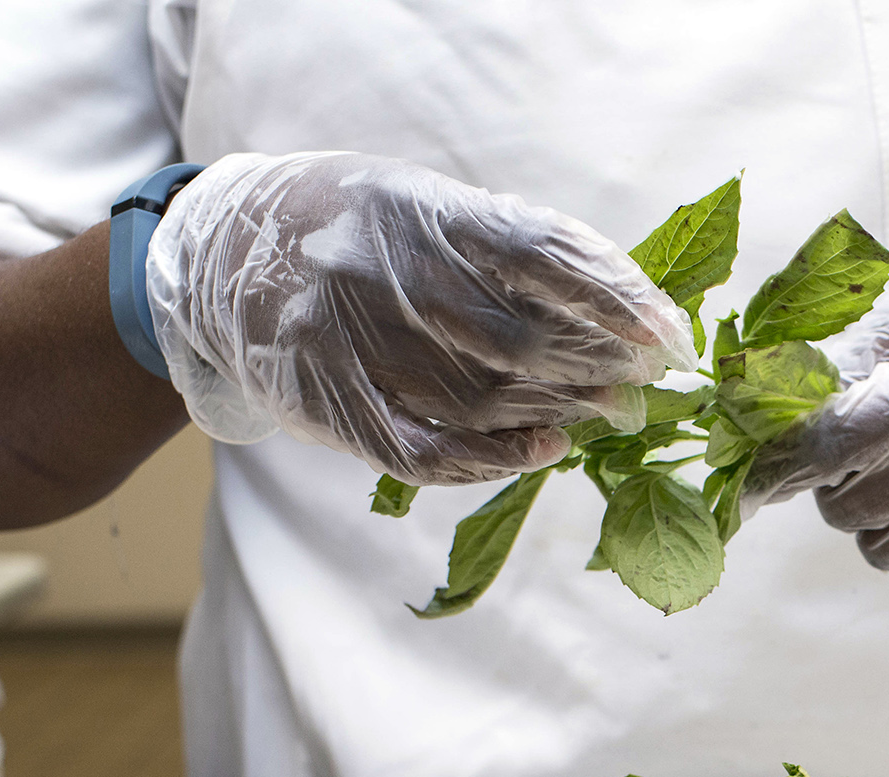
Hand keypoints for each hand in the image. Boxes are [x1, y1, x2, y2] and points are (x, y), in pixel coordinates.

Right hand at [146, 152, 695, 484]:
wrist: (224, 260)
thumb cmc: (349, 230)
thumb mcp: (414, 203)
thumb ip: (497, 240)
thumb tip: (611, 292)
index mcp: (409, 208)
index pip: (534, 254)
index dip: (609, 297)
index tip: (664, 330)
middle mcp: (375, 272)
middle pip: (516, 340)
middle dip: (594, 367)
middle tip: (643, 383)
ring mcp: (346, 343)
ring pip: (479, 400)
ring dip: (557, 414)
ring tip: (605, 412)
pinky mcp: (327, 403)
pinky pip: (425, 450)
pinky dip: (493, 460)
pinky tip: (544, 453)